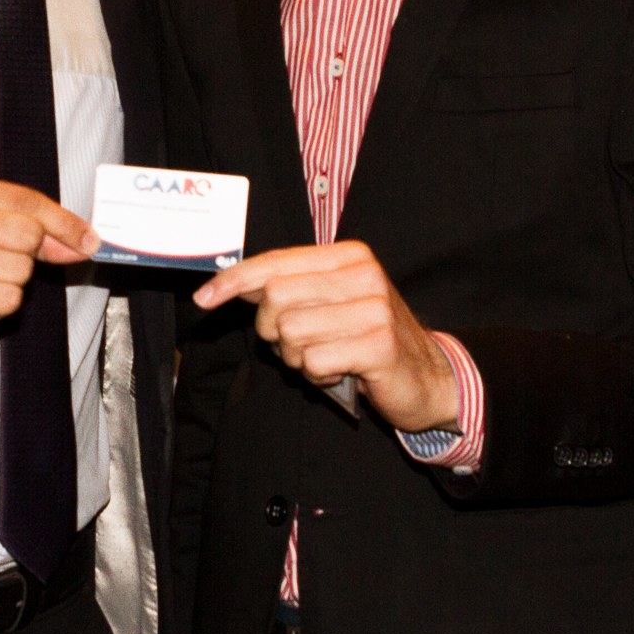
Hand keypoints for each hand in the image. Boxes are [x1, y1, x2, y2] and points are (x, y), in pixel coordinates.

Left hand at [193, 241, 457, 433]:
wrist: (429, 376)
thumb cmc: (368, 339)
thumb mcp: (330, 304)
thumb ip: (287, 290)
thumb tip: (230, 283)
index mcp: (349, 257)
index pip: (276, 263)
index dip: (234, 281)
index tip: (204, 298)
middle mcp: (364, 275)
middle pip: (275, 298)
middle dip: (272, 332)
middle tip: (298, 346)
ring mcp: (374, 309)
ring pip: (290, 333)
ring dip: (297, 357)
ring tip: (326, 358)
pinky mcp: (379, 345)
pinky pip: (314, 362)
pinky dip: (318, 375)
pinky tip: (342, 372)